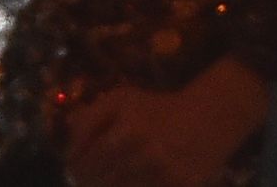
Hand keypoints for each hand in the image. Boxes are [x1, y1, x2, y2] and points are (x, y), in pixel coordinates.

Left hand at [59, 56, 267, 186]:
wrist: (211, 117)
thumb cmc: (159, 108)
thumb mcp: (123, 99)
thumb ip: (89, 117)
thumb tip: (66, 142)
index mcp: (126, 131)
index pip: (82, 163)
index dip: (72, 168)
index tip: (73, 169)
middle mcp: (144, 155)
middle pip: (96, 184)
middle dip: (86, 182)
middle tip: (85, 180)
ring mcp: (164, 176)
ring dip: (107, 186)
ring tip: (108, 180)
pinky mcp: (181, 186)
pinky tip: (131, 181)